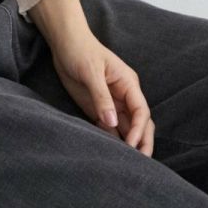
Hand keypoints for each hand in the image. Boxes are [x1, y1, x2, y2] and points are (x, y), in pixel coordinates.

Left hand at [48, 25, 154, 155]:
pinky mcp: (98, 109)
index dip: (139, 129)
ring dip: (127, 144)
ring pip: (126, 128)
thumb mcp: (91, 72)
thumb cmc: (81, 51)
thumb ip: (101, 97)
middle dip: (142, 141)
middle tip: (140, 162)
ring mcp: (112, 104)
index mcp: (128, 84)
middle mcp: (124, 96)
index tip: (131, 144)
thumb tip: (111, 121)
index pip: (141, 111)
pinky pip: (109, 128)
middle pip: (139, 123)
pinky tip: (109, 152)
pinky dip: (111, 140)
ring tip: (126, 163)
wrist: (65, 44)